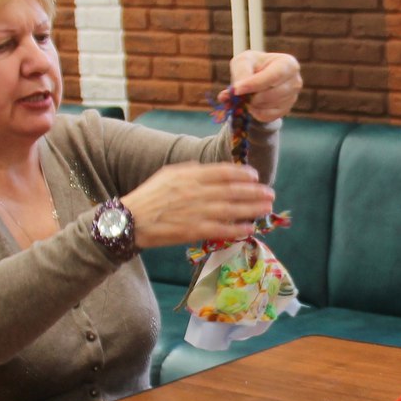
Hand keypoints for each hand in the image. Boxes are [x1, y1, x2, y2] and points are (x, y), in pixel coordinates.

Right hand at [119, 162, 277, 248]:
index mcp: (189, 175)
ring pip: (231, 209)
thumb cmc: (149, 197)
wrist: (130, 220)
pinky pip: (221, 229)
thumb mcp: (169, 175)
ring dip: (252, 208)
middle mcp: (195, 191)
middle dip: (254, 192)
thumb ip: (191, 171)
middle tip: (270, 193)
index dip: (242, 174)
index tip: (255, 176)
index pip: (222, 172)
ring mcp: (196, 211)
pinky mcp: (193, 230)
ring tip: (266, 208)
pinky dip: (236, 228)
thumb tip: (210, 170)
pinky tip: (249, 228)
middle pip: (232, 190)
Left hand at [229, 50, 303, 122]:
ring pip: (269, 106)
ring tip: (247, 95)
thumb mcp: (243, 61)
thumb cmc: (252, 65)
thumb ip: (241, 72)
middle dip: (253, 96)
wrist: (257, 76)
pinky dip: (256, 112)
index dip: (254, 84)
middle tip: (239, 94)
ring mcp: (292, 97)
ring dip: (253, 103)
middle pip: (272, 94)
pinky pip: (268, 116)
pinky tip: (252, 103)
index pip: (273, 76)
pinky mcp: (286, 110)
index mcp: (288, 64)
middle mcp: (295, 81)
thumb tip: (238, 89)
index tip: (237, 89)